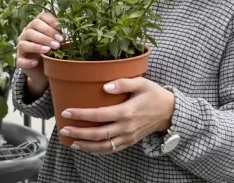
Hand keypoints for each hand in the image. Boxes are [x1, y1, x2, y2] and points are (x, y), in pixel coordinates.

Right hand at [15, 12, 62, 96]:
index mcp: (37, 25)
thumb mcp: (57, 44)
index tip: (61, 31)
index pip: (41, 17)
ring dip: (38, 46)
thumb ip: (60, 40)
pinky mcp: (19, 60)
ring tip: (49, 50)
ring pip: (25, 42)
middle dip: (47, 34)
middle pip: (33, 27)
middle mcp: (27, 33)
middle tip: (58, 43)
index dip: (51, 21)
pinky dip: (28, 61)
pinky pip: (21, 60)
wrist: (42, 70)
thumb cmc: (51, 53)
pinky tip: (36, 62)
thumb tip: (64, 37)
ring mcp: (21, 46)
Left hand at [59, 78, 174, 153]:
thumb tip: (105, 86)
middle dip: (78, 133)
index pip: (99, 115)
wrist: (169, 112)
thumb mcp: (141, 83)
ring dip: (86, 146)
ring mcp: (128, 137)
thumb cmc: (154, 94)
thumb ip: (123, 83)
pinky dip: (98, 151)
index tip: (67, 112)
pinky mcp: (130, 142)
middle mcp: (126, 127)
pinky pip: (112, 149)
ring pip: (103, 146)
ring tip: (72, 142)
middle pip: (97, 134)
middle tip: (64, 129)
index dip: (81, 115)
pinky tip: (88, 147)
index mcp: (126, 112)